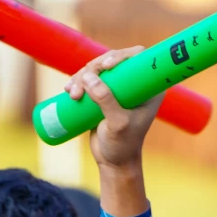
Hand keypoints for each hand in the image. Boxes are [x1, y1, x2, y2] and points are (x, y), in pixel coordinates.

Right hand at [69, 50, 163, 172]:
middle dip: (94, 68)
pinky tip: (68, 89)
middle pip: (113, 60)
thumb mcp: (117, 124)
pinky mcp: (104, 93)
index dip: (122, 55)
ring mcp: (119, 88)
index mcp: (149, 88)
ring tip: (73, 95)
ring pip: (98, 68)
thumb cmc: (122, 145)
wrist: (113, 161)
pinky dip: (77, 81)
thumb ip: (106, 101)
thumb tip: (89, 77)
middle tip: (81, 86)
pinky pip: (89, 79)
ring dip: (82, 76)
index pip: (139, 58)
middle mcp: (135, 84)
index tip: (106, 66)